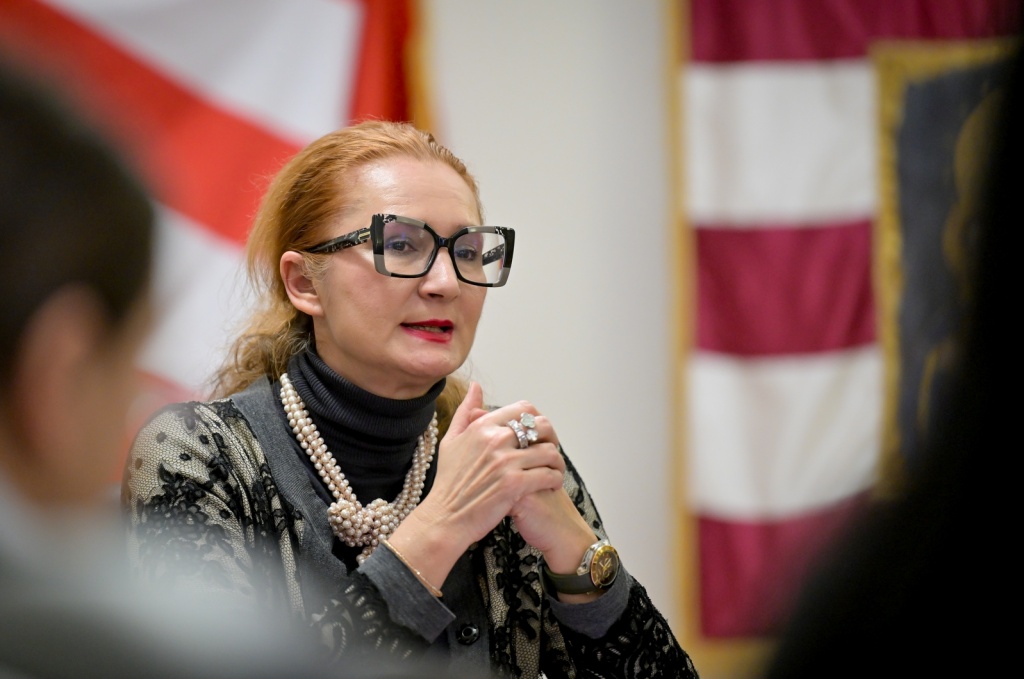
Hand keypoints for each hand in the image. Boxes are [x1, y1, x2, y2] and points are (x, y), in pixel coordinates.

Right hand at [388, 382, 565, 584]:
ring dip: (557, 461)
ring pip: (549, 452)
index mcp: (482, 426)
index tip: (537, 434)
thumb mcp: (451, 440)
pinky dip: (555, 479)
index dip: (536, 419)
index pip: (523, 408)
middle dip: (552, 437)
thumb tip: (475, 386)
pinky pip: (548, 475)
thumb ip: (466, 411)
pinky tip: (551, 484)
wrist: (445, 518)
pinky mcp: (514, 485)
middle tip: (550, 450)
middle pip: (541, 426)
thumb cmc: (448, 482)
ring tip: (554, 470)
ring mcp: (505, 462)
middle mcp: (495, 440)